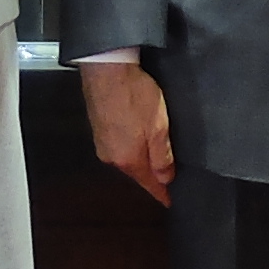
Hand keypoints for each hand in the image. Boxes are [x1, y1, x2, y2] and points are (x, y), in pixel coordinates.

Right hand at [79, 61, 174, 205]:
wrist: (106, 67)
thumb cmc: (133, 94)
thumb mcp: (158, 127)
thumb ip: (162, 156)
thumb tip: (165, 178)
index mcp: (127, 159)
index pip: (149, 184)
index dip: (162, 193)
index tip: (170, 201)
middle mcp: (111, 156)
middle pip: (137, 171)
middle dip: (152, 173)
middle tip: (169, 174)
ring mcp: (102, 141)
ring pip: (127, 156)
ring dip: (141, 155)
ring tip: (156, 151)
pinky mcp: (98, 126)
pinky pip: (119, 143)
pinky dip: (131, 142)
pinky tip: (138, 132)